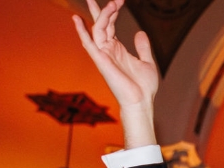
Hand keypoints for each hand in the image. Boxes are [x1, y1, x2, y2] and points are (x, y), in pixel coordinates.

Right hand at [73, 0, 158, 147]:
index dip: (113, 11)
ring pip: (98, 29)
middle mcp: (107, 49)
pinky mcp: (101, 61)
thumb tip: (140, 32)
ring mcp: (103, 54)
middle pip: (101, 24)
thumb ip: (142, 47)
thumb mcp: (147, 62)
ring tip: (112, 4)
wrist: (141, 102)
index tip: (120, 0)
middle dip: (104, 9)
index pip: (110, 25)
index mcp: (117, 48)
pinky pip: (89, 44)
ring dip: (103, 15)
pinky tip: (77, 19)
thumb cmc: (143, 87)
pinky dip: (82, 32)